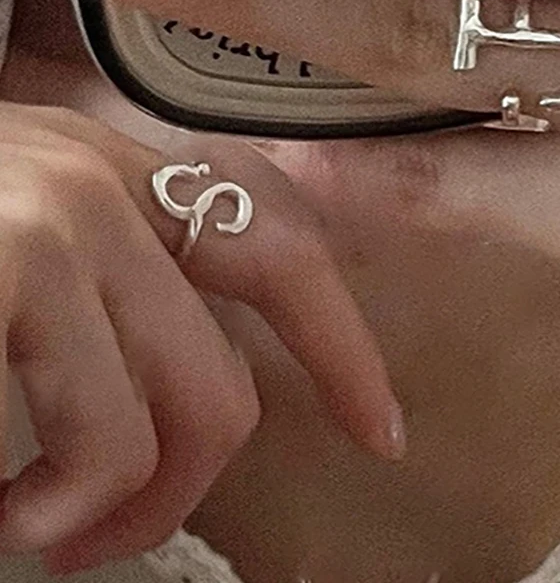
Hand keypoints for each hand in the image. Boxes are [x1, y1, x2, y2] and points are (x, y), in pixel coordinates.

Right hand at [0, 103, 401, 574]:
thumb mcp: (15, 261)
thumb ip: (97, 305)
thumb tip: (167, 413)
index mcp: (113, 175)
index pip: (278, 240)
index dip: (339, 339)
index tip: (378, 426)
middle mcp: (104, 176)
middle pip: (258, 328)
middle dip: (211, 460)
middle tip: (136, 531)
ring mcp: (65, 213)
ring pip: (197, 404)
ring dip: (126, 506)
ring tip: (41, 530)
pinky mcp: (17, 261)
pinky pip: (103, 431)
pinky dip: (57, 507)